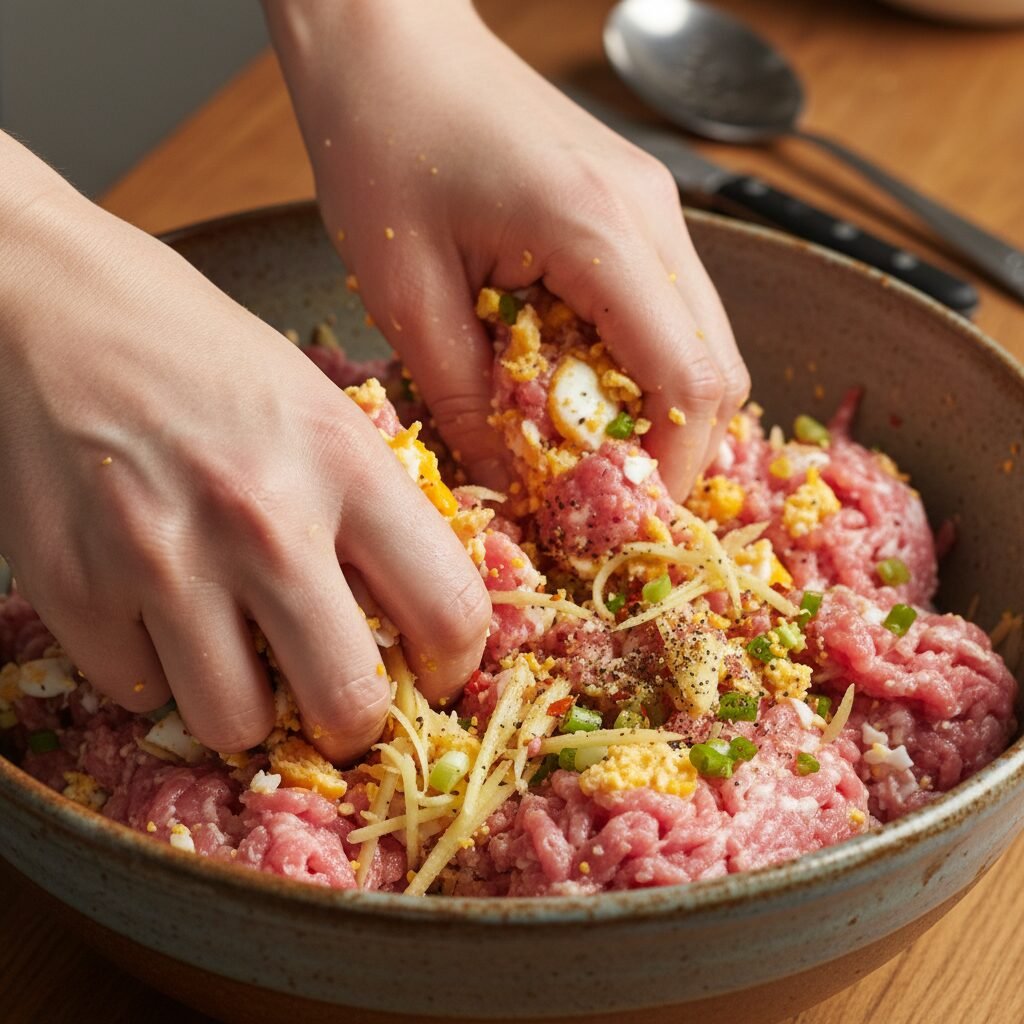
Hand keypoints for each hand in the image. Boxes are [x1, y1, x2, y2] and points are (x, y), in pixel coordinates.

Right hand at [0, 134, 489, 760]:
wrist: (54, 305)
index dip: (454, 664)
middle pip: (346, 703)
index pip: (449, 609)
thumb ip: (374, 509)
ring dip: (248, 708)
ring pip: (234, 725)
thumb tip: (417, 614)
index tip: (433, 671)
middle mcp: (261, 518)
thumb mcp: (320, 409)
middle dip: (354, 721)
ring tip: (240, 657)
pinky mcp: (70, 586)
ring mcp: (160, 557)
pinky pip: (137, 691)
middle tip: (337, 698)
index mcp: (345, 462)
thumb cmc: (205, 356)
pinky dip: (157, 672)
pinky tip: (158, 616)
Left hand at [266, 0, 749, 496]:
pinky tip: (577, 373)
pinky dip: (640, 359)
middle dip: (672, 444)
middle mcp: (652, 215)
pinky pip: (669, 304)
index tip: (624, 515)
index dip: (669, 466)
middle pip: (718, 368)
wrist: (388, 37)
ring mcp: (653, 203)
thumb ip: (464, 396)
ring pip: (702, 338)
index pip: (688, 381)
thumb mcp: (406, 290)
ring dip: (656, 403)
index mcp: (599, 232)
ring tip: (583, 437)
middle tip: (602, 488)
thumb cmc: (383, 140)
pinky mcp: (634, 203)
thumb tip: (506, 480)